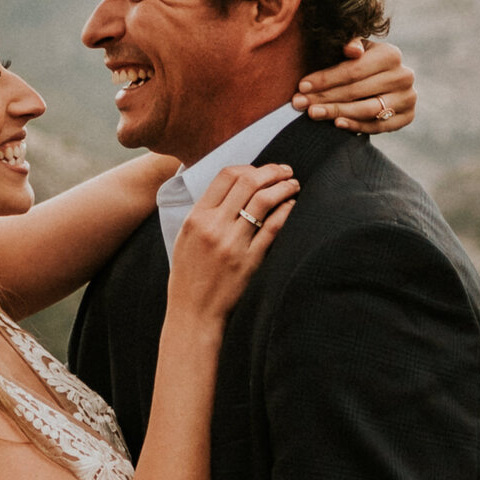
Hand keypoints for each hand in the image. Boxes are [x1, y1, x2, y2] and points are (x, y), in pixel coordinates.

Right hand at [164, 160, 295, 323]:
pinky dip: (286, 211)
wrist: (193, 311)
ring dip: (283, 187)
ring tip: (293, 185)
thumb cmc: (189, 274)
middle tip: (286, 171)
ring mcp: (233, 243)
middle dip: (272, 171)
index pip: (226, 176)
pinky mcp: (250, 261)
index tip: (261, 170)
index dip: (249, 167)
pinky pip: (273, 228)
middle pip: (248, 182)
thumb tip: (232, 188)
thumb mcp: (186, 237)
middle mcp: (214, 226)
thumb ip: (205, 212)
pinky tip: (292, 206)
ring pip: (264, 201)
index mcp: (196, 217)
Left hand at [295, 35, 416, 132]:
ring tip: (313, 113)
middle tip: (300, 103)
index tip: (301, 86)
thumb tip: (352, 50)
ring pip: (368, 109)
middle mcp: (403, 75)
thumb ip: (350, 43)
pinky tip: (337, 124)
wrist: (383, 81)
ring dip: (337, 112)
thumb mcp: (354, 50)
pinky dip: (358, 126)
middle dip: (325, 97)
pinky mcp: (408, 116)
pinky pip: (380, 126)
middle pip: (357, 91)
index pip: (353, 70)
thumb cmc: (361, 63)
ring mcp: (408, 97)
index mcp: (391, 54)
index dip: (325, 79)